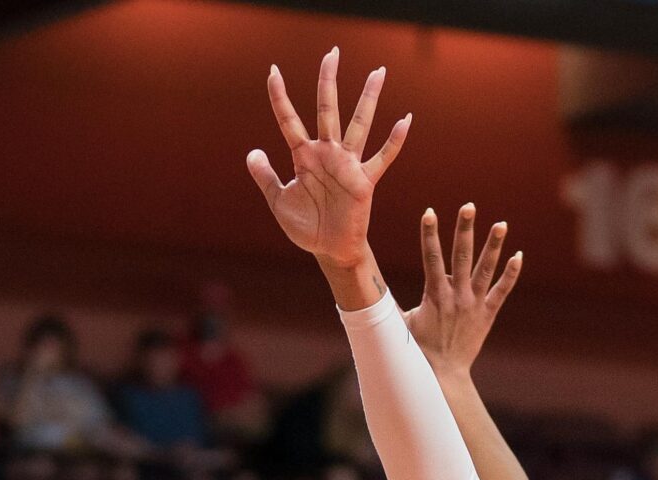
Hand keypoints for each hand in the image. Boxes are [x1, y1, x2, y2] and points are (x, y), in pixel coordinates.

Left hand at [245, 50, 410, 270]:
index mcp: (304, 156)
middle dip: (328, 81)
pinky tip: (405, 120)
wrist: (329, 250)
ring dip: (368, 98)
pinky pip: (382, 157)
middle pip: (327, 109)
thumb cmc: (306, 226)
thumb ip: (265, 177)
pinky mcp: (364, 181)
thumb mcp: (279, 201)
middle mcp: (327, 153)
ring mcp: (347, 165)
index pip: (289, 120)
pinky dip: (394, 141)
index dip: (279, 97)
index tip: (272, 71)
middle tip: (332, 52)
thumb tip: (252, 152)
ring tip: (379, 72)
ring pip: (358, 124)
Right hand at [405, 204, 521, 378]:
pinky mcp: (487, 315)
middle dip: (464, 229)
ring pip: (486, 269)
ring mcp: (474, 305)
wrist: (443, 376)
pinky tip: (518, 256)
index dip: (429, 234)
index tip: (429, 212)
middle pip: (461, 256)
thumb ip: (391, 304)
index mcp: (435, 296)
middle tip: (468, 205)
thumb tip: (366, 292)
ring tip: (501, 224)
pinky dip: (511, 274)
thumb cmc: (418, 350)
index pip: (431, 258)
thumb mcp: (401, 325)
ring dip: (494, 245)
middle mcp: (457, 296)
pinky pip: (502, 291)